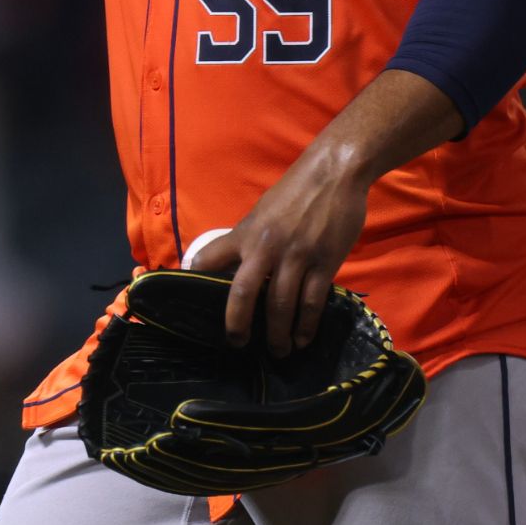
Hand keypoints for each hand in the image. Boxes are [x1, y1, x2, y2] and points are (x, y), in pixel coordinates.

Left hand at [188, 145, 369, 356]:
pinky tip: (303, 339)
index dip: (196, 279)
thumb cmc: (295, 191)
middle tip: (237, 343)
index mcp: (245, 232)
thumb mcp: (262, 212)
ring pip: (280, 305)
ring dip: (278, 334)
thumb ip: (250, 238)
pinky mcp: (324, 263)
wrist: (333, 173)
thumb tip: (239, 264)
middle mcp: (265, 247)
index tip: (192, 301)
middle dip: (237, 323)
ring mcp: (296, 257)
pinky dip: (306, 325)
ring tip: (279, 351)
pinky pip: (312, 302)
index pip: (209, 259)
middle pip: (242, 293)